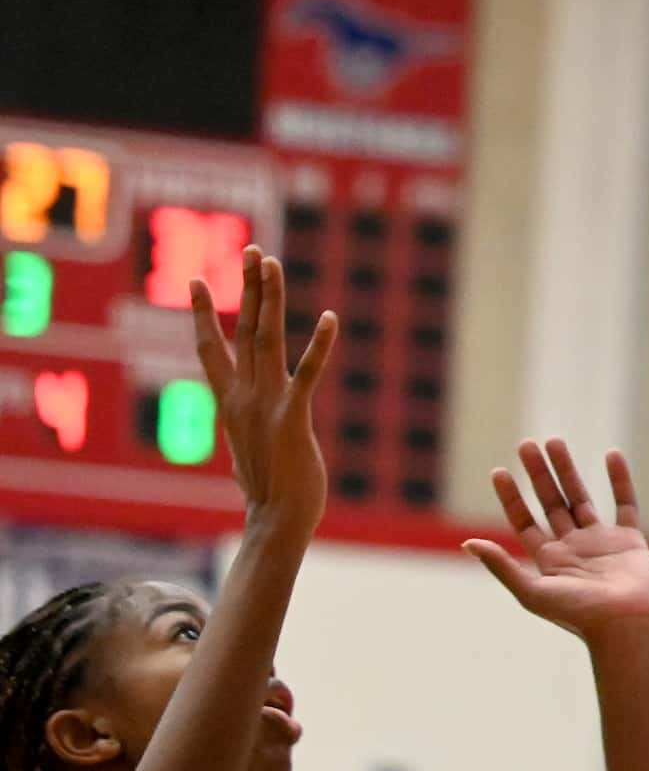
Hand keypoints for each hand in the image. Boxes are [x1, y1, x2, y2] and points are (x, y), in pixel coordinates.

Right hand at [192, 247, 337, 536]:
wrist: (277, 520)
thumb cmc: (269, 489)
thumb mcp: (250, 447)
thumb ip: (247, 428)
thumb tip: (242, 435)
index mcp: (230, 401)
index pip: (210, 348)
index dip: (201, 313)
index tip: (195, 279)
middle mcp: (243, 397)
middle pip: (243, 330)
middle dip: (246, 288)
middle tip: (251, 249)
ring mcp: (266, 405)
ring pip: (266, 340)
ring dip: (270, 299)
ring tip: (271, 264)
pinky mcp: (293, 417)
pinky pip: (307, 374)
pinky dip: (319, 346)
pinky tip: (330, 318)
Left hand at [466, 441, 648, 638]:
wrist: (623, 626)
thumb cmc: (577, 614)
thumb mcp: (531, 591)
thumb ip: (501, 566)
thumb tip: (467, 543)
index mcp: (548, 559)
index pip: (524, 521)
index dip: (511, 497)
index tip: (500, 471)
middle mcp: (572, 546)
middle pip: (551, 502)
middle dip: (538, 474)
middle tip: (527, 444)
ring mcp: (601, 541)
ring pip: (581, 497)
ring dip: (568, 470)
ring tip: (555, 441)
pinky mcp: (630, 539)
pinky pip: (625, 503)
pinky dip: (619, 479)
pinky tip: (612, 455)